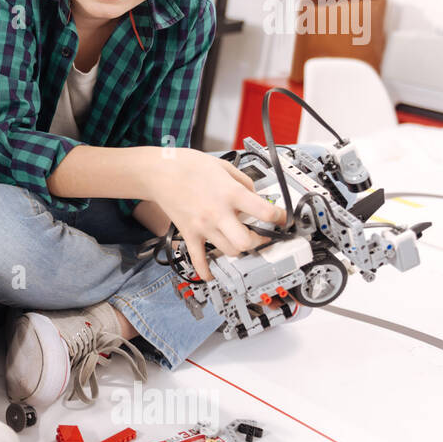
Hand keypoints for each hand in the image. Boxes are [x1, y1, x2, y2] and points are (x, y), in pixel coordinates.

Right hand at [147, 149, 288, 282]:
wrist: (160, 171)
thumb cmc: (189, 166)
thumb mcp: (224, 167)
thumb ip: (244, 183)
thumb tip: (255, 197)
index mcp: (230, 194)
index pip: (265, 213)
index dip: (280, 217)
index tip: (283, 218)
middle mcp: (218, 213)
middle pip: (247, 241)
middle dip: (259, 241)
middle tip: (262, 235)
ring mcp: (203, 226)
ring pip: (230, 251)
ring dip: (239, 249)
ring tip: (240, 241)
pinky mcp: (189, 234)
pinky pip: (198, 259)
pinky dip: (206, 270)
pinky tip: (211, 275)